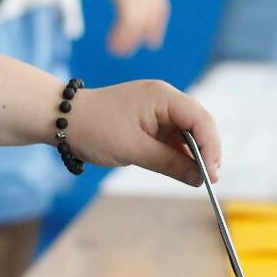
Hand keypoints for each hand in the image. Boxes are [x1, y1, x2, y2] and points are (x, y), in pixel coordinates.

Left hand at [65, 80, 218, 186]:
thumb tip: (199, 179)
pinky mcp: (151, 121)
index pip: (200, 119)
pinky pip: (174, 138)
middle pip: (199, 124)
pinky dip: (180, 154)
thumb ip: (170, 163)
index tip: (212, 174)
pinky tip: (183, 170)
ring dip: (194, 155)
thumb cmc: (95, 128)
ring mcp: (159, 110)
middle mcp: (165, 99)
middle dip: (207, 151)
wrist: (64, 119)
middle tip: (208, 179)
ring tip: (198, 178)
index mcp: (162, 97)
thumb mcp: (133, 150)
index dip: (211, 147)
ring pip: (188, 133)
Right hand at [82, 0, 169, 57]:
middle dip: (151, 31)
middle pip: (154, 15)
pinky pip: (129, 23)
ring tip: (120, 51)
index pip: (159, 3)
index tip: (154, 33)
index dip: (158, 20)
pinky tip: (113, 44)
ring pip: (140, 23)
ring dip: (130, 39)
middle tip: (150, 45)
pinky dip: (122, 36)